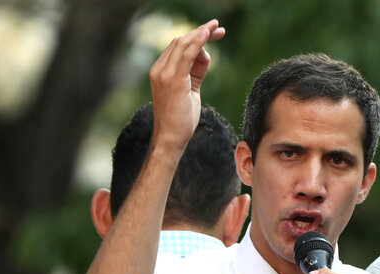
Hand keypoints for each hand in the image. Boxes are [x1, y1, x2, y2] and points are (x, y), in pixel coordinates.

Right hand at [149, 19, 224, 151]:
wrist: (170, 139)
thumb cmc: (180, 119)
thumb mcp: (191, 90)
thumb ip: (196, 72)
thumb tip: (205, 54)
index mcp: (161, 71)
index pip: (178, 47)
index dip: (196, 37)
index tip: (214, 33)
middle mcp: (159, 70)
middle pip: (181, 42)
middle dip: (201, 32)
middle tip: (219, 28)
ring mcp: (164, 74)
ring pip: (183, 45)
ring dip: (201, 33)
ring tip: (217, 28)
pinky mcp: (173, 80)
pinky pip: (186, 55)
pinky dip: (197, 42)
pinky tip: (207, 34)